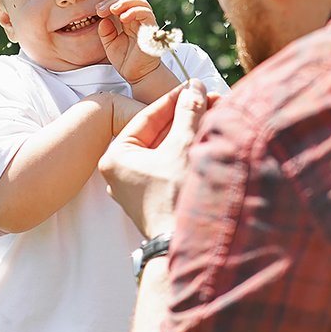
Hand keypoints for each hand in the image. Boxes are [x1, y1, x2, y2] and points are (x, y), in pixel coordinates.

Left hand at [96, 0, 159, 84]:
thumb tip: (103, 19)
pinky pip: (146, 14)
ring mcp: (146, 24)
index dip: (108, 4)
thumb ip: (106, 32)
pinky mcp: (151, 30)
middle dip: (113, 1)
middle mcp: (138, 21)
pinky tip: (123, 17)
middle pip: (129, 0)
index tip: (98, 11)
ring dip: (125, 3)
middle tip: (101, 10)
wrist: (138, 76)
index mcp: (129, 22)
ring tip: (113, 10)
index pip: (120, 5)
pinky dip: (134, 11)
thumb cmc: (127, 61)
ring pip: (140, 3)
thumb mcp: (109, 45)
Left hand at [98, 79, 209, 236]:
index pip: (147, 116)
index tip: (194, 87)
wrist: (187, 245)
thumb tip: (195, 88)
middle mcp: (120, 173)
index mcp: (116, 157)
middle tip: (211, 100)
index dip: (175, 99)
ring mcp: (136, 188)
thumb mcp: (184, 146)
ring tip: (215, 117)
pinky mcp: (153, 200)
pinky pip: (169, 166)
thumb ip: (189, 113)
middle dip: (186, 117)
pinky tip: (208, 140)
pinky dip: (187, 152)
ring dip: (190, 133)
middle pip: (157, 133)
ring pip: (165, 149)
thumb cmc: (177, 198)